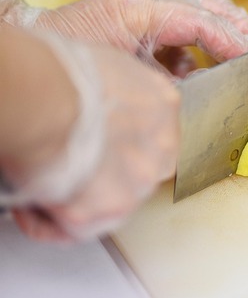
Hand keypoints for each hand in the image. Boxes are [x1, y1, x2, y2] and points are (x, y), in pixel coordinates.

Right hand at [5, 32, 178, 241]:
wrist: (47, 100)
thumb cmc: (63, 75)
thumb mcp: (110, 68)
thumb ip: (119, 92)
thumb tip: (98, 102)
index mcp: (164, 105)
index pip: (148, 136)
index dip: (115, 144)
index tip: (91, 145)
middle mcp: (162, 148)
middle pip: (134, 172)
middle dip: (100, 175)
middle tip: (62, 169)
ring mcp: (141, 182)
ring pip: (109, 203)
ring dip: (75, 201)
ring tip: (40, 187)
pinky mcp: (111, 210)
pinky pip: (78, 229)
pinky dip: (51, 223)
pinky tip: (32, 207)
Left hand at [33, 0, 247, 76]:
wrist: (34, 65)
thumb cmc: (70, 66)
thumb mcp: (123, 77)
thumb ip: (169, 81)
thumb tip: (209, 95)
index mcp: (141, 10)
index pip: (204, 19)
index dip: (236, 40)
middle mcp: (148, 5)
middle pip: (214, 7)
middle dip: (246, 29)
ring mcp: (146, 12)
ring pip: (206, 12)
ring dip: (233, 33)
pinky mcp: (143, 26)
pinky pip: (187, 31)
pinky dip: (207, 48)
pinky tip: (210, 73)